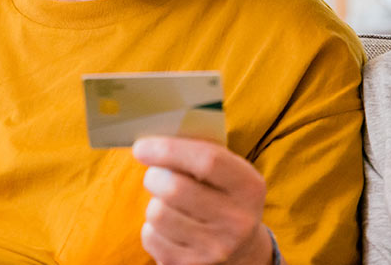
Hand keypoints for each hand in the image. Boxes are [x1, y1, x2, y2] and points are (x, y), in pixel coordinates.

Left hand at [132, 136, 272, 264]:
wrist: (241, 251)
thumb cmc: (224, 197)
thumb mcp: (229, 174)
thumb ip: (200, 153)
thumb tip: (154, 139)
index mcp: (249, 187)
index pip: (207, 160)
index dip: (169, 149)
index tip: (141, 146)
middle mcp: (237, 221)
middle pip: (175, 189)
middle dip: (154, 176)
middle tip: (154, 174)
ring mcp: (215, 248)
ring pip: (157, 213)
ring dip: (154, 202)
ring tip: (167, 203)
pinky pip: (150, 237)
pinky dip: (152, 227)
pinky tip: (168, 227)